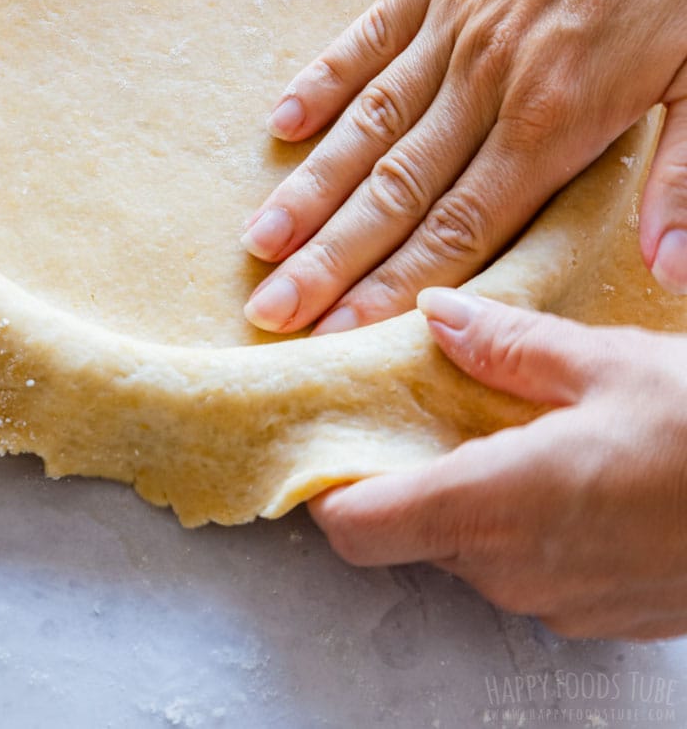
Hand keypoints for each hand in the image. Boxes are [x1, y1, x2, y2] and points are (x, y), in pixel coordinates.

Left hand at [309, 289, 686, 639]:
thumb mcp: (608, 365)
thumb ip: (507, 347)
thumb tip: (434, 317)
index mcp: (497, 503)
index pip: (359, 529)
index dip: (328, 488)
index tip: (324, 441)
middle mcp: (514, 570)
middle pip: (410, 532)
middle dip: (407, 471)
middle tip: (425, 401)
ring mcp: (559, 604)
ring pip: (469, 549)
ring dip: (469, 492)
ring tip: (508, 422)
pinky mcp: (600, 616)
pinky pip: (527, 568)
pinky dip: (521, 521)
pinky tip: (565, 465)